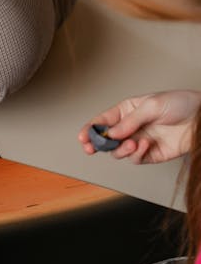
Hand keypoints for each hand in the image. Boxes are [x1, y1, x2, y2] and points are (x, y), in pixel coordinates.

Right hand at [78, 90, 200, 163]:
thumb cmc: (179, 104)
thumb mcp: (151, 106)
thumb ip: (129, 121)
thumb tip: (111, 133)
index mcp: (127, 110)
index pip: (104, 120)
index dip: (91, 128)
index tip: (83, 136)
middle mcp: (131, 127)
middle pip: (107, 139)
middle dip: (97, 144)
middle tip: (91, 148)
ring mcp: (140, 141)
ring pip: (120, 151)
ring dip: (122, 149)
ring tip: (131, 142)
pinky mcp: (151, 154)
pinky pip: (136, 159)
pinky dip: (137, 154)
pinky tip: (144, 144)